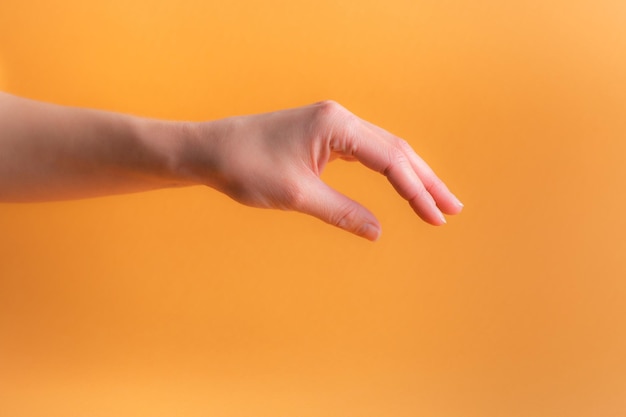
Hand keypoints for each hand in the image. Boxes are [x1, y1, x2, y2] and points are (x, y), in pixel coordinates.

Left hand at [184, 101, 462, 240]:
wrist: (209, 149)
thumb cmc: (246, 167)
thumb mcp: (297, 196)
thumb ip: (341, 212)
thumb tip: (377, 231)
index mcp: (336, 126)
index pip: (390, 159)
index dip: (416, 191)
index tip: (435, 217)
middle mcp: (339, 118)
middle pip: (396, 149)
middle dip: (425, 181)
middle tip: (452, 209)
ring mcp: (332, 123)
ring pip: (384, 149)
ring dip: (411, 175)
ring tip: (437, 200)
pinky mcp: (323, 133)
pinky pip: (366, 151)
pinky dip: (388, 170)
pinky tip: (401, 184)